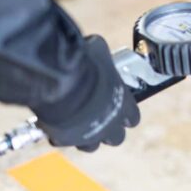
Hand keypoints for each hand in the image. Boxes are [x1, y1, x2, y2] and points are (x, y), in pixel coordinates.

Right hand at [34, 36, 139, 150]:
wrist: (60, 83)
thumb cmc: (85, 65)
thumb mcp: (99, 52)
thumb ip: (101, 56)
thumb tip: (95, 45)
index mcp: (124, 105)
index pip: (133, 117)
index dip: (128, 115)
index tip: (123, 111)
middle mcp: (110, 125)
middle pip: (116, 138)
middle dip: (110, 130)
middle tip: (100, 119)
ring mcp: (88, 136)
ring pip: (92, 145)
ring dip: (87, 136)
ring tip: (78, 125)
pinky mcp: (66, 140)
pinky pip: (66, 141)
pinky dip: (62, 135)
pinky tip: (57, 124)